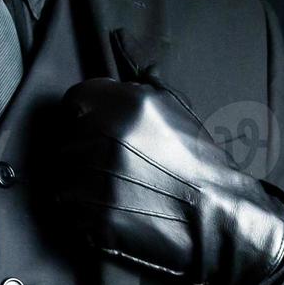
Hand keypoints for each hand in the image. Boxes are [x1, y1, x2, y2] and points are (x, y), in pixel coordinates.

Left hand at [53, 78, 283, 284]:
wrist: (219, 219)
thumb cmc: (204, 168)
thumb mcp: (180, 112)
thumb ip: (145, 88)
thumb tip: (127, 65)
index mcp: (125, 104)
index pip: (75, 101)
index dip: (85, 117)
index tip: (95, 131)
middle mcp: (105, 135)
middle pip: (68, 142)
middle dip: (85, 156)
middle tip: (116, 173)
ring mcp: (95, 177)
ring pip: (64, 178)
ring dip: (82, 187)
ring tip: (116, 196)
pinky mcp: (93, 214)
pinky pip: (70, 211)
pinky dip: (85, 216)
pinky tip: (114, 215)